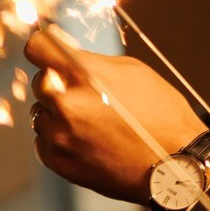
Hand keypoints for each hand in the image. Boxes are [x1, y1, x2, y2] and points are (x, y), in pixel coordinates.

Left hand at [25, 29, 205, 203]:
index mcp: (84, 74)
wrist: (172, 163)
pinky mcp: (55, 160)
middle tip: (85, 93)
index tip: (48, 52)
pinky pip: (44, 140)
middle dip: (57, 82)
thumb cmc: (160, 115)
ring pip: (40, 113)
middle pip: (39, 81)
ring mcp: (57, 135)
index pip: (38, 48)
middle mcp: (65, 104)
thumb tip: (64, 55)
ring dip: (57, 113)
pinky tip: (88, 140)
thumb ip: (91, 62)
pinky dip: (59, 137)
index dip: (43, 48)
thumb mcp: (133, 72)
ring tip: (93, 121)